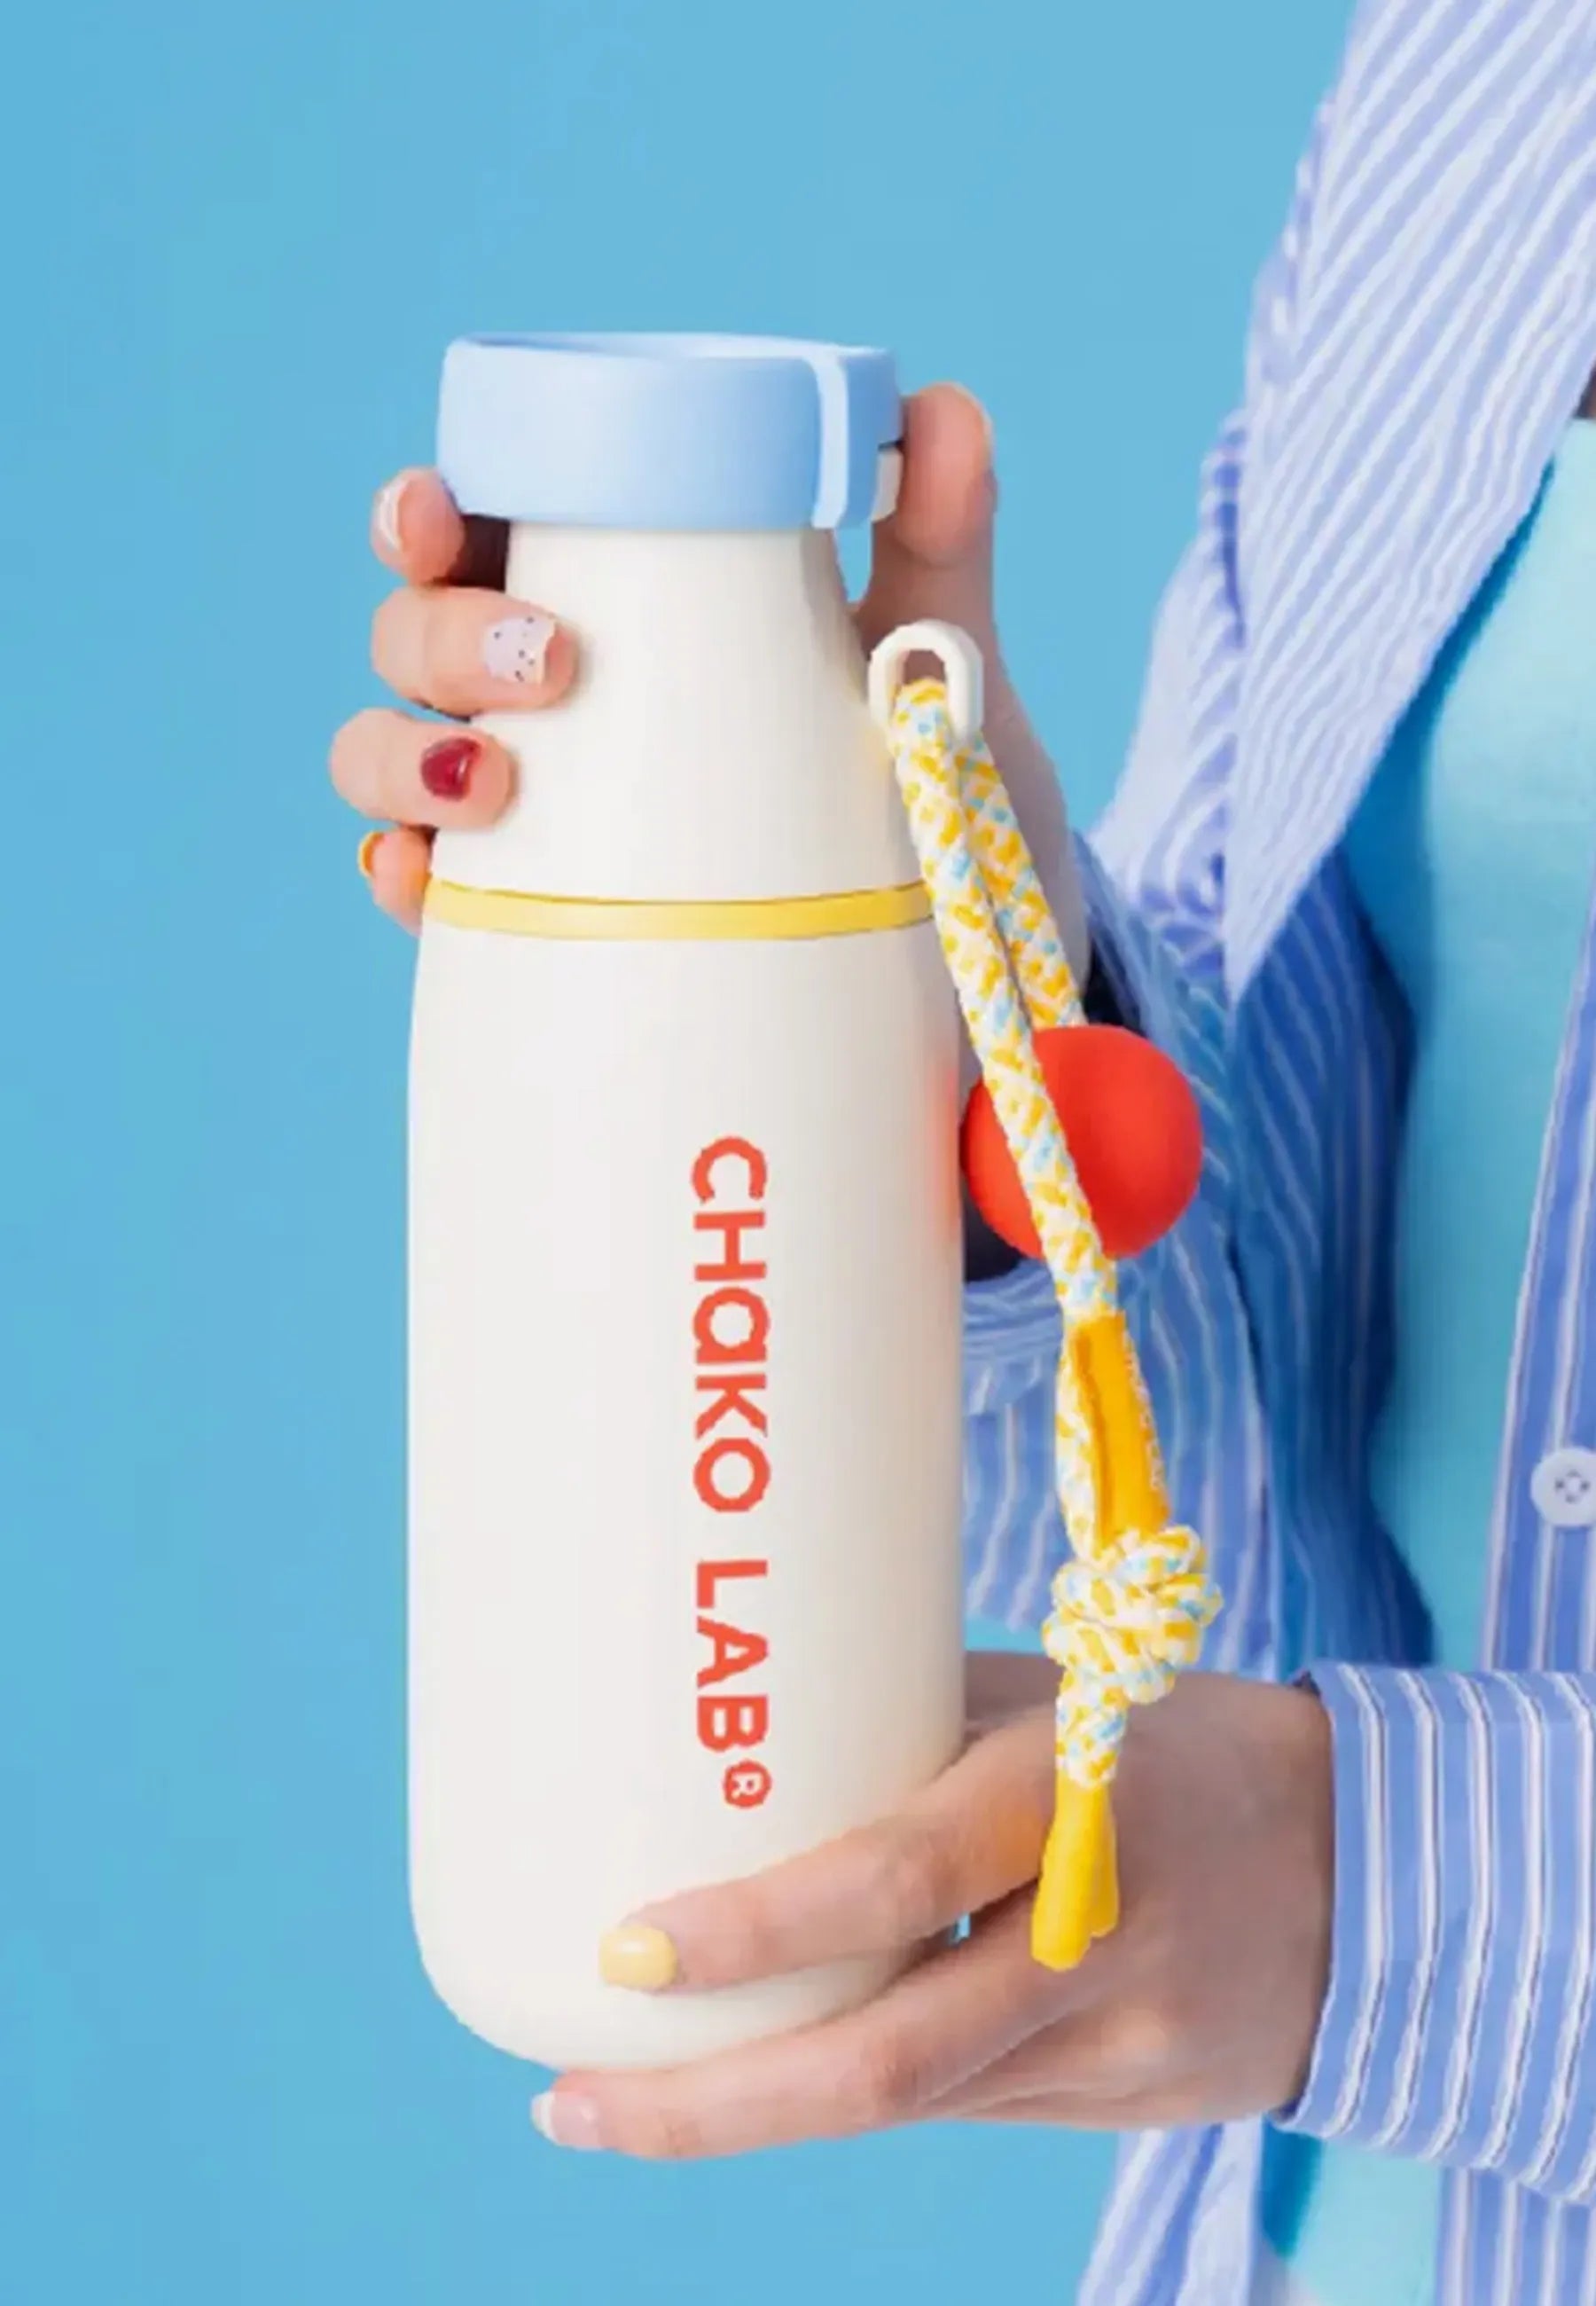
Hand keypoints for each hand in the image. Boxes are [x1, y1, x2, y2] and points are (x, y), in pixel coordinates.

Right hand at [331, 386, 1087, 975]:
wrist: (948, 954)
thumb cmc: (915, 776)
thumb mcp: (929, 658)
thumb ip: (935, 537)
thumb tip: (940, 412)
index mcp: (608, 603)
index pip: (480, 534)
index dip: (424, 513)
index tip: (442, 513)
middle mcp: (539, 701)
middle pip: (413, 637)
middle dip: (437, 632)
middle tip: (545, 658)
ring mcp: (519, 815)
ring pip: (387, 755)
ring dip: (404, 751)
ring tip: (492, 776)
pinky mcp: (523, 924)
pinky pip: (423, 894)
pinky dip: (404, 875)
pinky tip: (427, 878)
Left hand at [529, 1657, 1332, 2156]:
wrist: (1373, 1875)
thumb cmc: (1177, 1745)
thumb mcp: (1060, 1703)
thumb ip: (916, 1734)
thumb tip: (747, 1745)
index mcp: (1066, 1804)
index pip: (895, 1881)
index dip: (755, 1931)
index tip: (625, 1945)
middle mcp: (1088, 1942)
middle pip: (879, 2066)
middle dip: (706, 2105)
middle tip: (569, 2102)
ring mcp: (1110, 2050)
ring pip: (901, 2111)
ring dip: (748, 2119)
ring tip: (613, 2107)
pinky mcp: (1116, 2110)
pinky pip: (954, 2110)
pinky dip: (848, 2100)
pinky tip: (763, 2081)